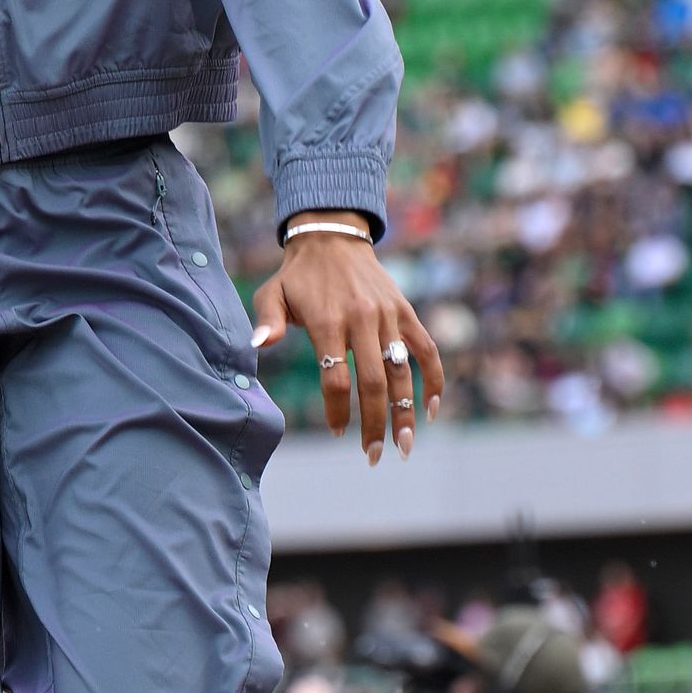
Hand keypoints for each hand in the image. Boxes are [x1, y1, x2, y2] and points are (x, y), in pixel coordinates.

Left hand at [251, 224, 446, 463]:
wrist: (332, 236)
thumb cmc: (297, 276)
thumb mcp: (272, 293)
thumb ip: (266, 322)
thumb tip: (257, 346)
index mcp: (328, 321)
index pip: (335, 377)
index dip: (337, 410)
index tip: (337, 432)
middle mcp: (362, 320)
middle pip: (373, 382)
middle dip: (375, 423)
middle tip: (373, 456)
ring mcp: (387, 316)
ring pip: (402, 372)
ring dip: (405, 412)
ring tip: (404, 446)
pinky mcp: (405, 311)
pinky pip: (426, 349)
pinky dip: (434, 379)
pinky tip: (431, 409)